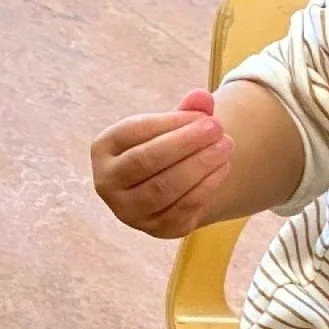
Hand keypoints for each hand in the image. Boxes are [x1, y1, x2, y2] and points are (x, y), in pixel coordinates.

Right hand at [92, 89, 234, 237]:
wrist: (170, 185)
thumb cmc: (166, 146)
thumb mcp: (172, 125)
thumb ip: (187, 111)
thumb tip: (202, 98)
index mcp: (103, 149)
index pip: (133, 132)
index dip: (171, 122)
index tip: (203, 114)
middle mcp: (107, 183)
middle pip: (144, 161)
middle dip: (184, 143)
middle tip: (217, 128)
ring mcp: (128, 211)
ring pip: (162, 189)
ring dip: (199, 166)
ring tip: (225, 146)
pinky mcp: (155, 229)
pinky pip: (180, 210)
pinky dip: (205, 188)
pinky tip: (222, 168)